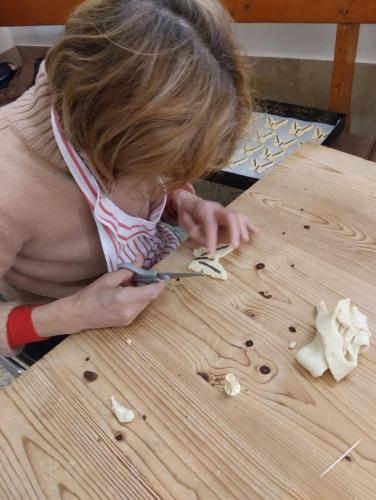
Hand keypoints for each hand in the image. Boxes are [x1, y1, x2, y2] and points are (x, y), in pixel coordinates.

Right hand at [32, 265, 164, 335]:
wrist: (79, 314)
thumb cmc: (92, 294)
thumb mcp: (109, 278)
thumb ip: (129, 270)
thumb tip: (141, 260)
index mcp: (125, 298)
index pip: (152, 292)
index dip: (159, 283)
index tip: (160, 275)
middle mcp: (130, 311)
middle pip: (150, 297)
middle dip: (148, 286)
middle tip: (138, 277)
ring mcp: (130, 318)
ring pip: (145, 302)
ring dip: (142, 293)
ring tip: (128, 287)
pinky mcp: (128, 322)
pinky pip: (139, 308)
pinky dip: (137, 300)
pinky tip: (125, 296)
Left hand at [172, 190, 256, 252]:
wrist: (188, 200)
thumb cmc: (186, 213)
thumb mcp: (184, 223)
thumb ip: (195, 232)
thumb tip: (207, 243)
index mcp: (203, 210)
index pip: (209, 223)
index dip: (211, 238)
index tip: (212, 252)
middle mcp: (216, 208)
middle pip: (230, 216)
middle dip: (234, 231)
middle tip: (235, 246)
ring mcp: (224, 209)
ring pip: (237, 216)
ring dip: (243, 228)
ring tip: (246, 240)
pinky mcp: (228, 212)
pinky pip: (241, 217)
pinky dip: (248, 224)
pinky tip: (255, 231)